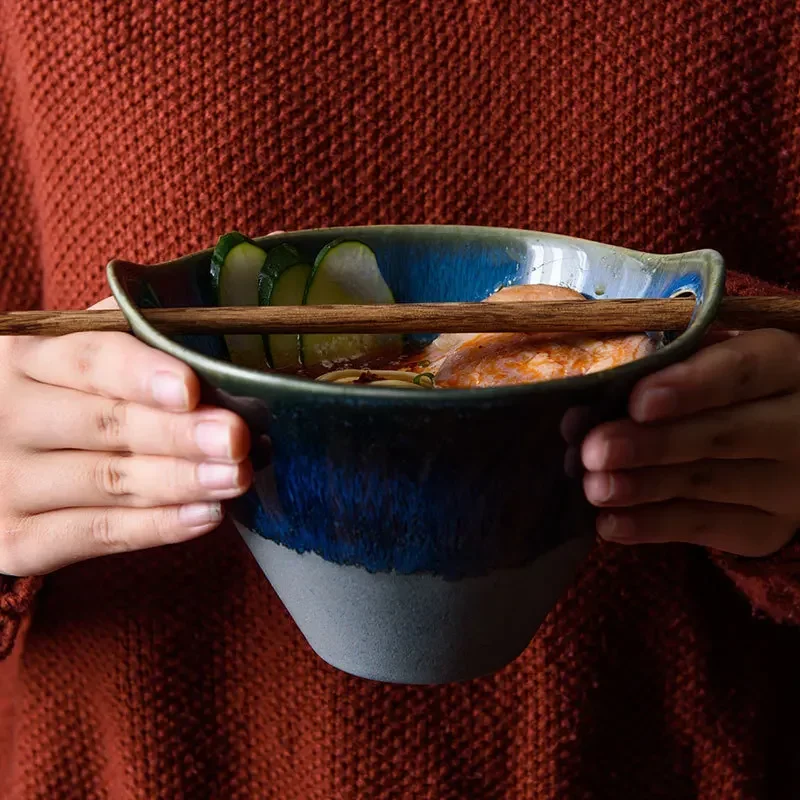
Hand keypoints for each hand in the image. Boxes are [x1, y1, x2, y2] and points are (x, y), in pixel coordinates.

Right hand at [0, 299, 251, 575]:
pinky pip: (98, 534)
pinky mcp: (15, 539)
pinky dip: (157, 527)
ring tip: (236, 477)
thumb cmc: (72, 400)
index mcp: (26, 358)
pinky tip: (205, 515)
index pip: (87, 360)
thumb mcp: (88, 358)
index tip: (191, 389)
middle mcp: (6, 417)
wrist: (10, 466)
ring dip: (181, 482)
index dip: (141, 374)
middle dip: (177, 434)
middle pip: (103, 425)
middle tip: (236, 439)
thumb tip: (216, 344)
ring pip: (108, 482)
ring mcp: (6, 482)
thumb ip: (139, 340)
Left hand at [579, 329, 799, 556]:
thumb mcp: (714, 360)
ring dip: (643, 488)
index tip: (638, 401)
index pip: (742, 372)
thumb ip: (671, 365)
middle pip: (723, 435)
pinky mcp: (766, 528)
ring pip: (709, 484)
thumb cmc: (724, 387)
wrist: (780, 445)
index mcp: (786, 366)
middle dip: (652, 444)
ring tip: (594, 487)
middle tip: (594, 450)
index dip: (690, 387)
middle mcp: (799, 427)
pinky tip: (609, 523)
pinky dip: (651, 526)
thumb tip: (602, 381)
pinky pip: (704, 528)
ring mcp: (789, 485)